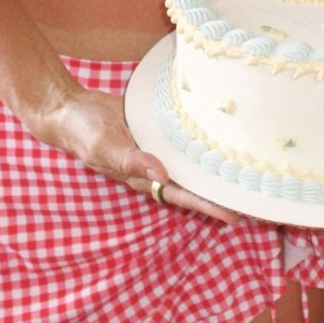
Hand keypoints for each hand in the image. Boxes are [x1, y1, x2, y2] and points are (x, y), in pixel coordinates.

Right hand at [38, 87, 238, 223]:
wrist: (69, 108)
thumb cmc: (83, 132)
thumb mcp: (105, 147)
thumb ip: (132, 161)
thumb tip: (161, 175)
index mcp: (142, 177)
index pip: (183, 195)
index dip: (209, 205)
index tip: (237, 214)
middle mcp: (154, 166)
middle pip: (194, 183)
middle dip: (220, 192)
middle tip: (254, 198)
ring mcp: (157, 147)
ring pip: (192, 162)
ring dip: (214, 168)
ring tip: (246, 172)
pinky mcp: (158, 129)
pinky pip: (183, 138)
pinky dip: (200, 141)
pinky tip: (222, 139)